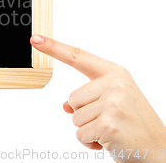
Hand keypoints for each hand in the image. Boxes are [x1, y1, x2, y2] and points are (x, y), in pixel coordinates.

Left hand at [31, 35, 165, 161]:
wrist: (161, 151)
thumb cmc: (135, 126)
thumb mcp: (114, 104)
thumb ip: (89, 98)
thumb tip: (66, 107)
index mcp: (115, 74)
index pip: (79, 57)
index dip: (54, 48)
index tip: (35, 39)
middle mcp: (114, 84)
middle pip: (72, 98)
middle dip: (84, 115)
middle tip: (110, 122)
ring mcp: (112, 103)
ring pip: (74, 117)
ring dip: (87, 130)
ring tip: (111, 132)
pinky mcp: (108, 124)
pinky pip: (80, 134)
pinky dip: (90, 143)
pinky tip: (109, 142)